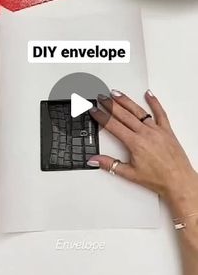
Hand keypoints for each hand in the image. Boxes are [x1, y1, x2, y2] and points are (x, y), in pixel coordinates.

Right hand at [88, 89, 197, 214]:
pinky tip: (148, 95)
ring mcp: (157, 130)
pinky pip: (160, 113)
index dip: (101, 117)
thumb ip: (110, 164)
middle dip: (110, 105)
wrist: (178, 181)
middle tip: (102, 97)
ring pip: (138, 111)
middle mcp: (146, 134)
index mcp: (135, 143)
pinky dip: (154, 102)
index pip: (113, 126)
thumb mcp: (129, 174)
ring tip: (116, 93)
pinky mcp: (167, 130)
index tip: (94, 111)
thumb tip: (95, 160)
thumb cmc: (158, 178)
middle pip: (124, 115)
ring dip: (126, 101)